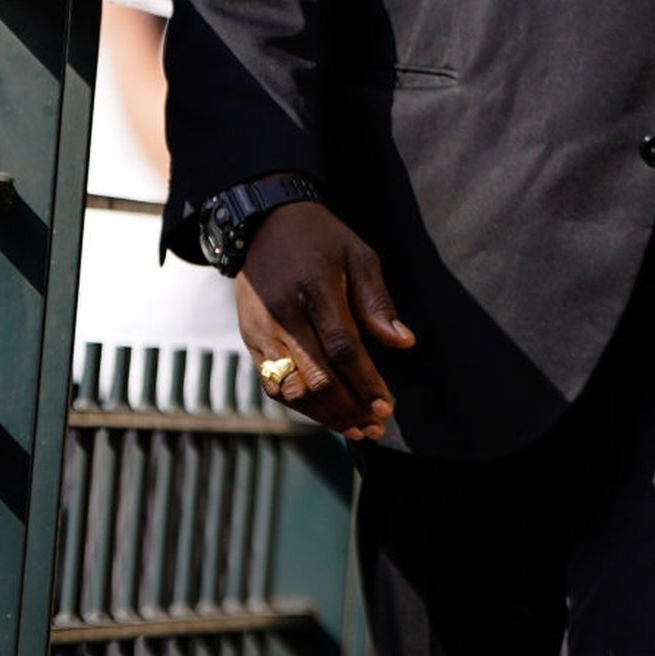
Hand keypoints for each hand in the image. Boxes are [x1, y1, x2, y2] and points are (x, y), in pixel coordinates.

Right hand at [239, 201, 415, 442]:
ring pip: (293, 389)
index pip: (343, 348)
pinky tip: (328, 415)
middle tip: (378, 425)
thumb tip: (404, 343)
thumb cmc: (322, 239)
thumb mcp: (359, 255)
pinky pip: (274, 385)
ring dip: (326, 416)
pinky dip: (301, 406)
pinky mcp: (250, 341)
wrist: (263, 226)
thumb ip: (378, 301)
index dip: (366, 382)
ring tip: (358, 429)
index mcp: (315, 290)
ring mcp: (261, 332)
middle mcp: (283, 315)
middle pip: (317, 377)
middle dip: (351, 408)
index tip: (388, 404)